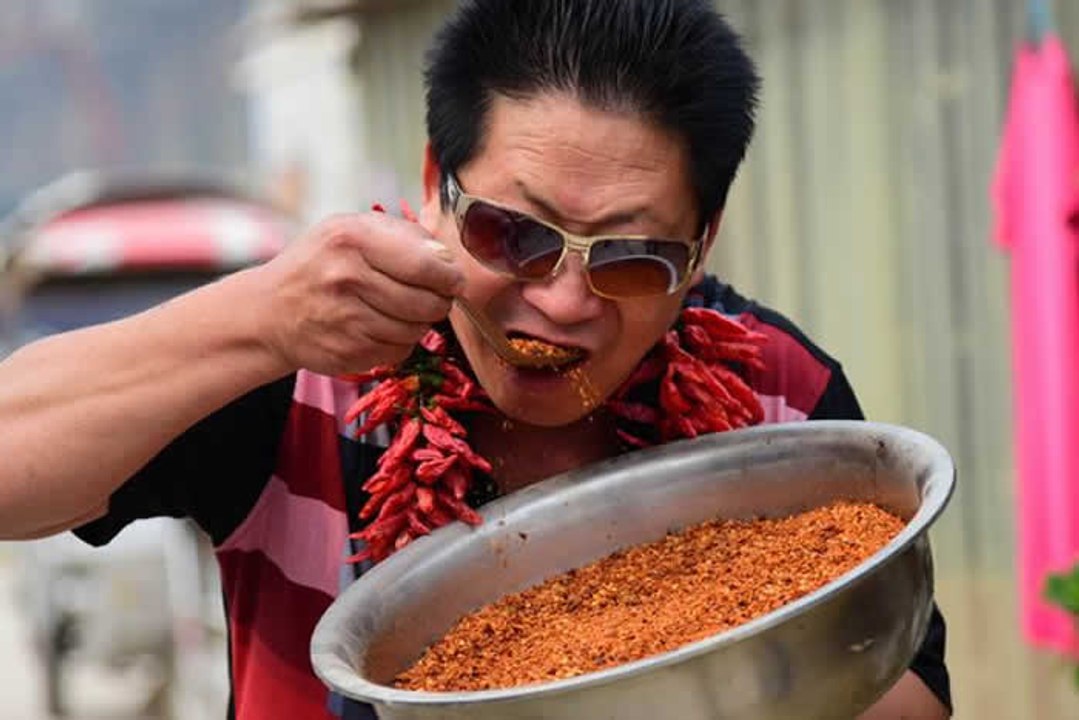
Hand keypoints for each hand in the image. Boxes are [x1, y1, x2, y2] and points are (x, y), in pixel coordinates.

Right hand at [256, 212, 462, 374]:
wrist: (270, 311)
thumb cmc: (320, 263)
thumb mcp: (351, 229)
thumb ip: (402, 236)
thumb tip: (448, 260)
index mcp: (352, 238)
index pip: (426, 265)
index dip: (450, 276)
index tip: (454, 279)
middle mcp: (347, 278)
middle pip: (428, 301)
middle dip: (440, 301)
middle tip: (434, 295)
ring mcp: (346, 319)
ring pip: (417, 329)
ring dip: (419, 322)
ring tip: (400, 309)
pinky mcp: (348, 352)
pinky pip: (400, 351)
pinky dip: (400, 342)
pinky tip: (380, 327)